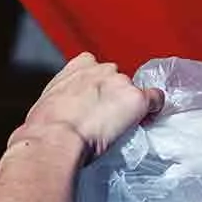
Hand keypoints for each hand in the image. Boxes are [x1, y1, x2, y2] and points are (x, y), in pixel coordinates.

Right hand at [13, 53, 164, 159]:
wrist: (55, 136)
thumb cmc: (45, 126)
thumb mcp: (48, 102)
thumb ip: (63, 98)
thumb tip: (66, 112)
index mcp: (78, 66)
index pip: (96, 66)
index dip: (99, 85)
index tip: (96, 99)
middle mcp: (103, 69)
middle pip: (118, 79)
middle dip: (115, 96)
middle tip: (105, 118)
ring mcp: (121, 83)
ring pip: (134, 92)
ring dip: (130, 105)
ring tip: (118, 127)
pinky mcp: (136, 99)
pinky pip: (156, 100)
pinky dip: (155, 110)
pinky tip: (148, 120)